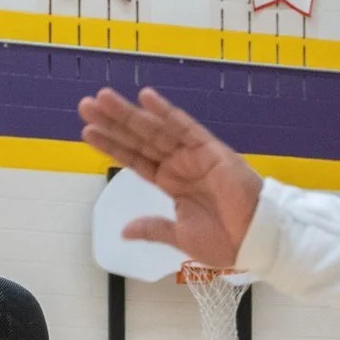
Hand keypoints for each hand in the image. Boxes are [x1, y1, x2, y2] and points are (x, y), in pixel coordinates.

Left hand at [78, 87, 262, 269]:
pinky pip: (185, 127)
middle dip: (113, 122)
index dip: (112, 146)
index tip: (88, 132)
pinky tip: (145, 97)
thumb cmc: (225, 242)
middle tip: (85, 105)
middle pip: (139, 139)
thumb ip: (153, 229)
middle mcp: (179, 165)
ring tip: (102, 98)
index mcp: (172, 184)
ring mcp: (193, 155)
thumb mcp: (180, 237)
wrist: (255, 242)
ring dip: (129, 113)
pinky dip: (166, 112)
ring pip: (155, 130)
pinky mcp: (210, 150)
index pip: (136, 159)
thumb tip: (124, 231)